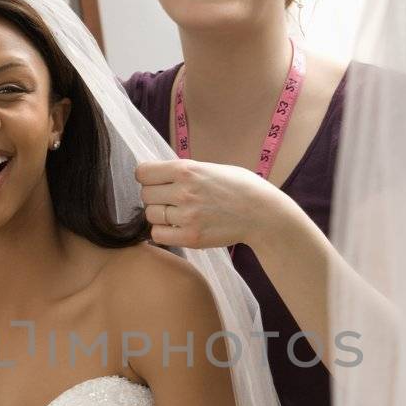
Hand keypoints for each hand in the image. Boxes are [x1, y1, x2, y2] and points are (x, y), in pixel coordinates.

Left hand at [135, 158, 275, 249]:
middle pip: (145, 195)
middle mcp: (183, 191)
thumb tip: (157, 175)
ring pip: (150, 215)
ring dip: (159, 215)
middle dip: (155, 196)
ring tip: (178, 213)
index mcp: (186, 169)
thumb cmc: (240, 187)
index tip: (156, 181)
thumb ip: (184, 171)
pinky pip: (158, 235)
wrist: (262, 213)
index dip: (147, 177)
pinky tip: (178, 227)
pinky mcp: (190, 237)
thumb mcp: (210, 168)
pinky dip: (164, 232)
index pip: (143, 172)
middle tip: (171, 199)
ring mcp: (186, 216)